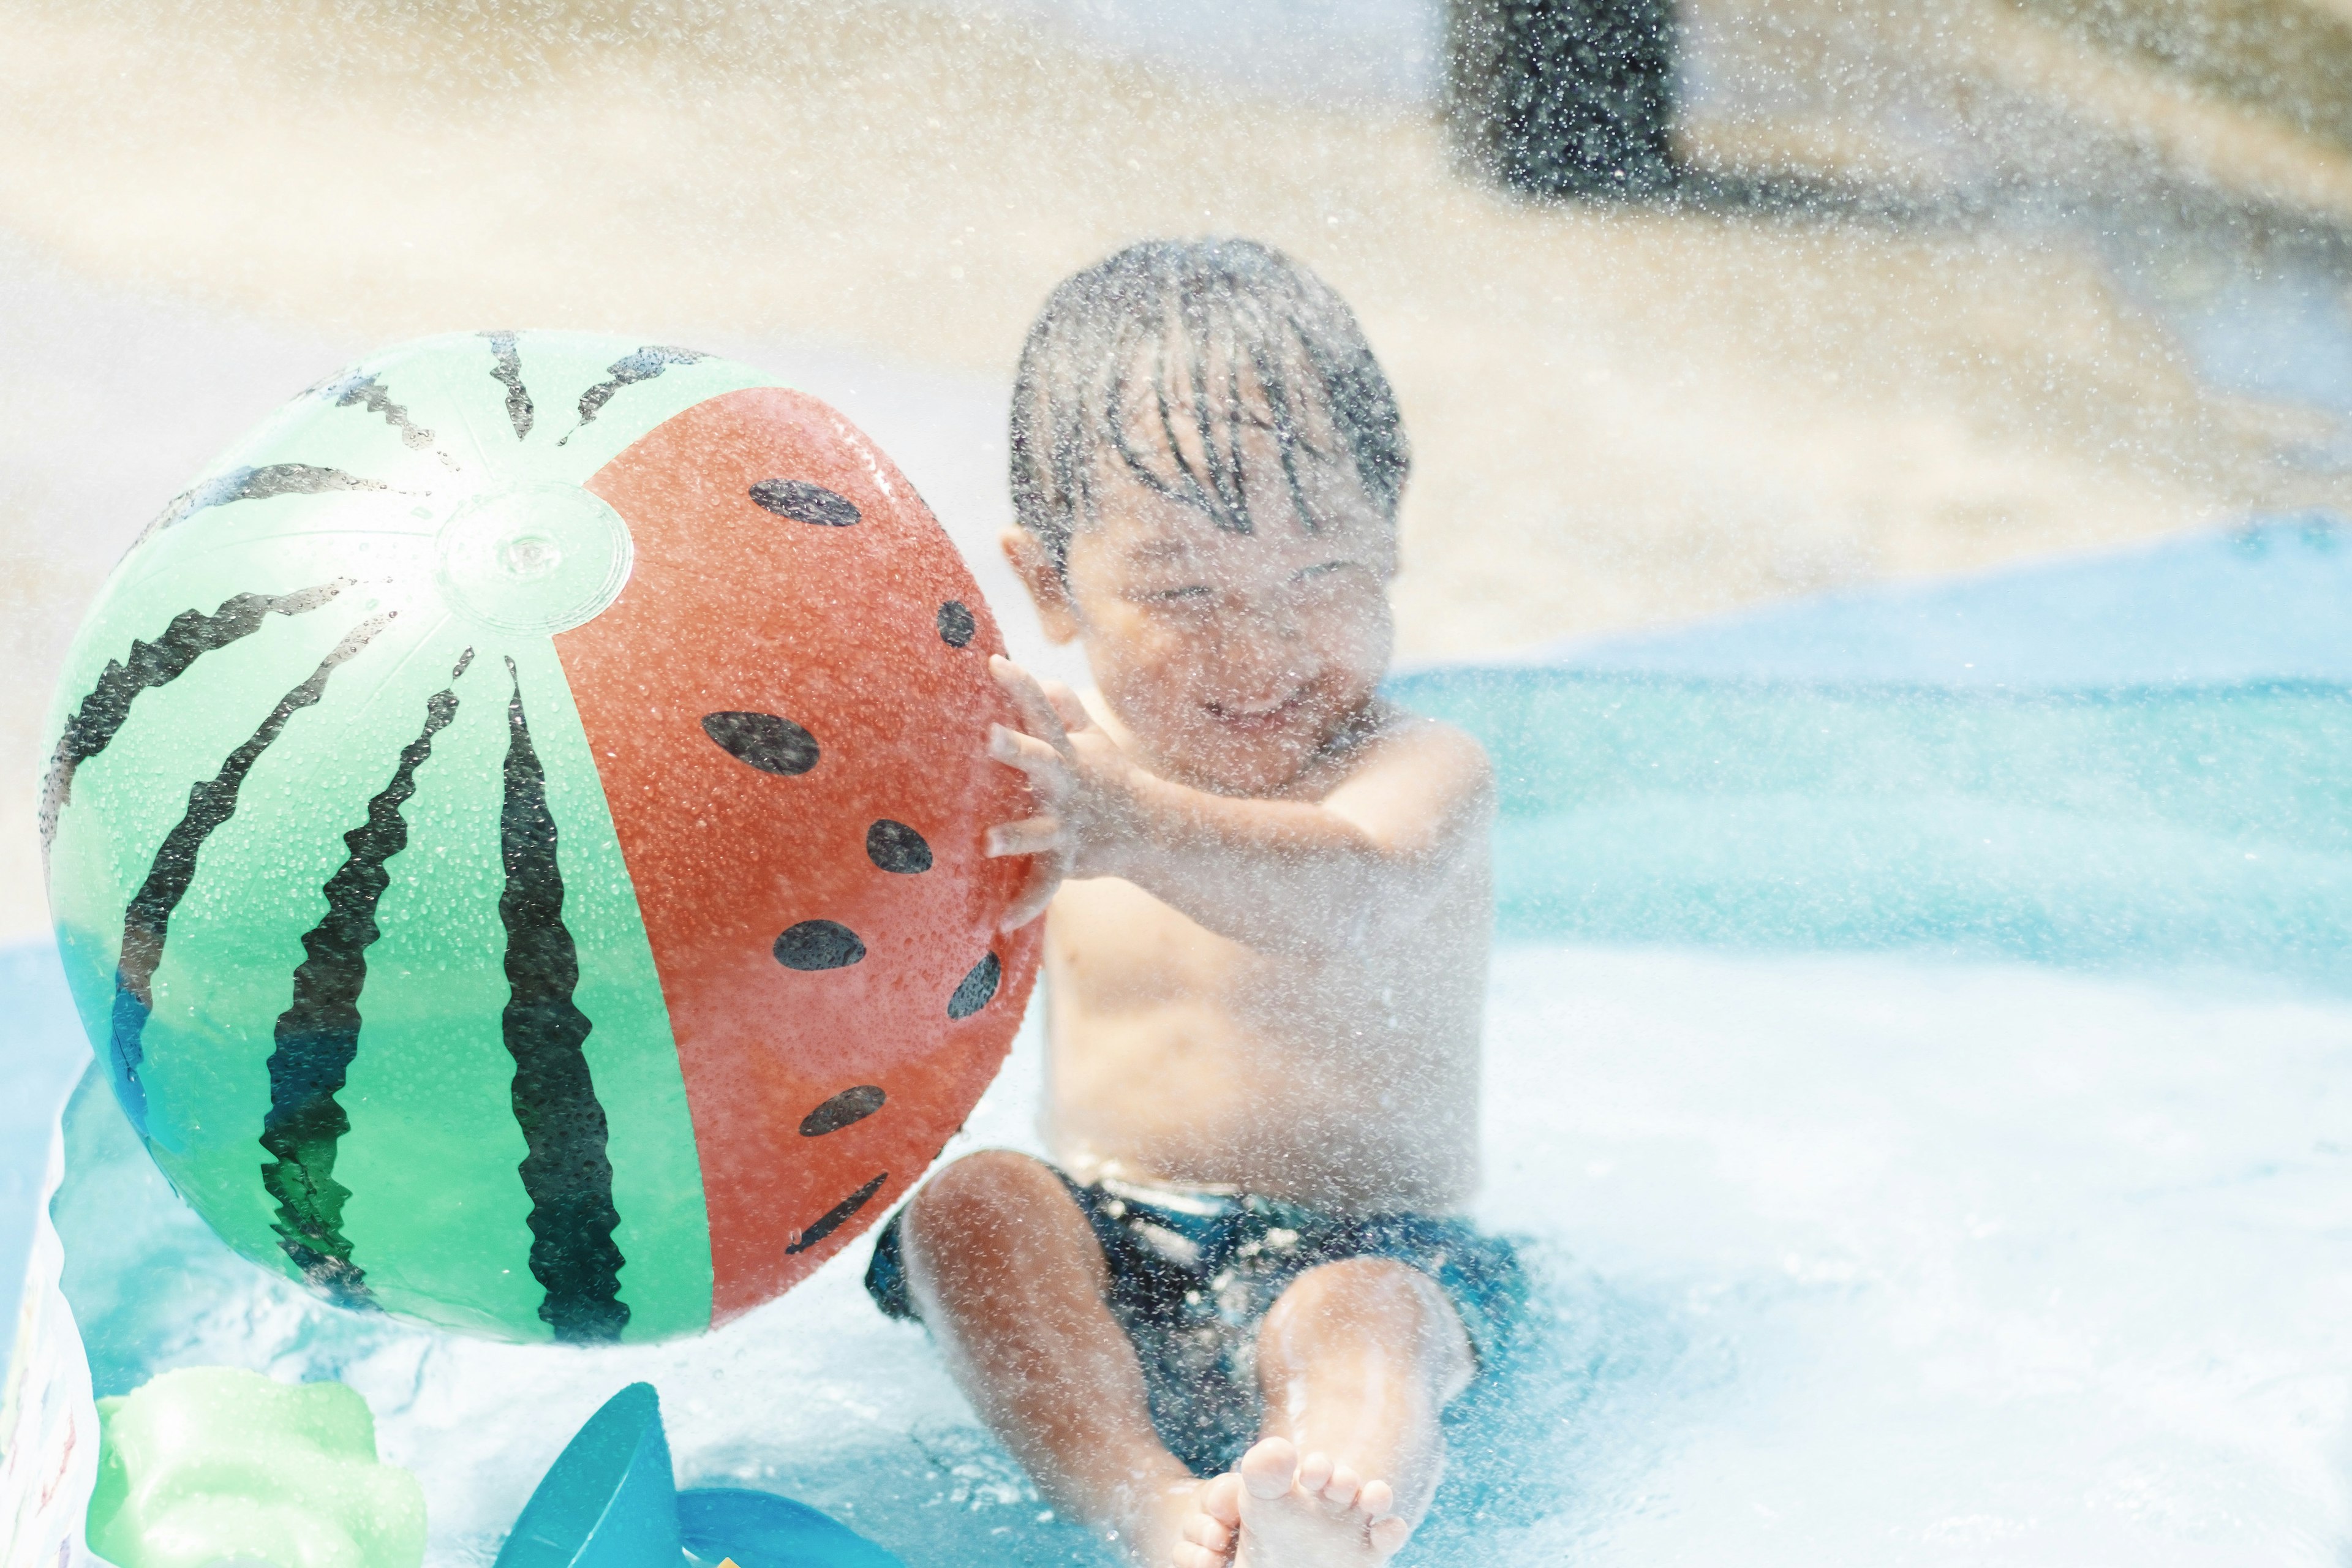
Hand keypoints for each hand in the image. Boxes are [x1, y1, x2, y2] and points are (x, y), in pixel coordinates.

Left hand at [983, 655, 1144, 929]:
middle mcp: (1067, 783)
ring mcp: (1070, 823)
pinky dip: (1028, 903)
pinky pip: (1047, 884)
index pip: (1043, 711)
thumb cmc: (1112, 778)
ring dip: (1015, 836)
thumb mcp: (1094, 741)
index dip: (1021, 686)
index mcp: (1068, 751)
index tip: (993, 662)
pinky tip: (1001, 923)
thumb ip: (1066, 710)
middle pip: (1040, 760)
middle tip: (987, 734)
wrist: (1155, 830)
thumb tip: (1043, 679)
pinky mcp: (1071, 858)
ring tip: (986, 842)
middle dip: (1015, 747)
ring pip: (1039, 829)